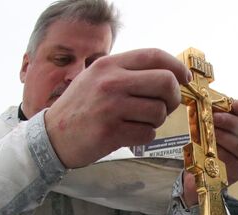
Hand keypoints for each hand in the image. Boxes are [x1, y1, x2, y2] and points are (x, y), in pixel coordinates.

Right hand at [45, 48, 191, 167]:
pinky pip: (148, 133)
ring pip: (159, 112)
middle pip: (166, 83)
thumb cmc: (81, 107)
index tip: (184, 78)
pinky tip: (130, 133)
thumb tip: (168, 74)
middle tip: (166, 106)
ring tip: (140, 121)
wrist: (53, 136)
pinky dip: (145, 136)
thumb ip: (128, 72)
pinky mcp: (112, 132)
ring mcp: (111, 108)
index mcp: (109, 65)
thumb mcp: (98, 78)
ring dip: (157, 120)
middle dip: (173, 97)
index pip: (154, 56)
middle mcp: (111, 83)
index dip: (176, 67)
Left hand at [182, 99, 237, 204]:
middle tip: (213, 117)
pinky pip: (231, 159)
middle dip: (230, 121)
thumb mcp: (212, 128)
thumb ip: (215, 117)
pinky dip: (220, 152)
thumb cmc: (209, 145)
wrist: (203, 169)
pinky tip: (210, 149)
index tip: (235, 103)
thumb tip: (207, 102)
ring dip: (223, 136)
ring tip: (209, 132)